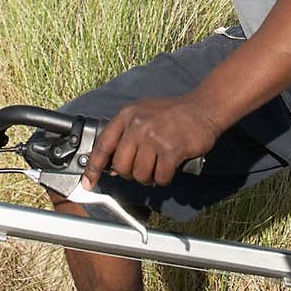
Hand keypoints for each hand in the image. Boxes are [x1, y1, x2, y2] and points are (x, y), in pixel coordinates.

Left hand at [82, 93, 219, 190]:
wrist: (203, 108)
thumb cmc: (172, 114)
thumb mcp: (142, 115)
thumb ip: (125, 135)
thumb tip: (111, 166)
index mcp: (127, 115)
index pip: (103, 144)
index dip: (93, 166)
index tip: (88, 181)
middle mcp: (137, 125)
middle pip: (121, 165)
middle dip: (130, 173)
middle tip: (142, 168)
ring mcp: (154, 137)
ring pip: (139, 175)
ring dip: (149, 176)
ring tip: (158, 165)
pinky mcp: (171, 150)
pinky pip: (160, 177)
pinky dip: (164, 178)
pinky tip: (170, 166)